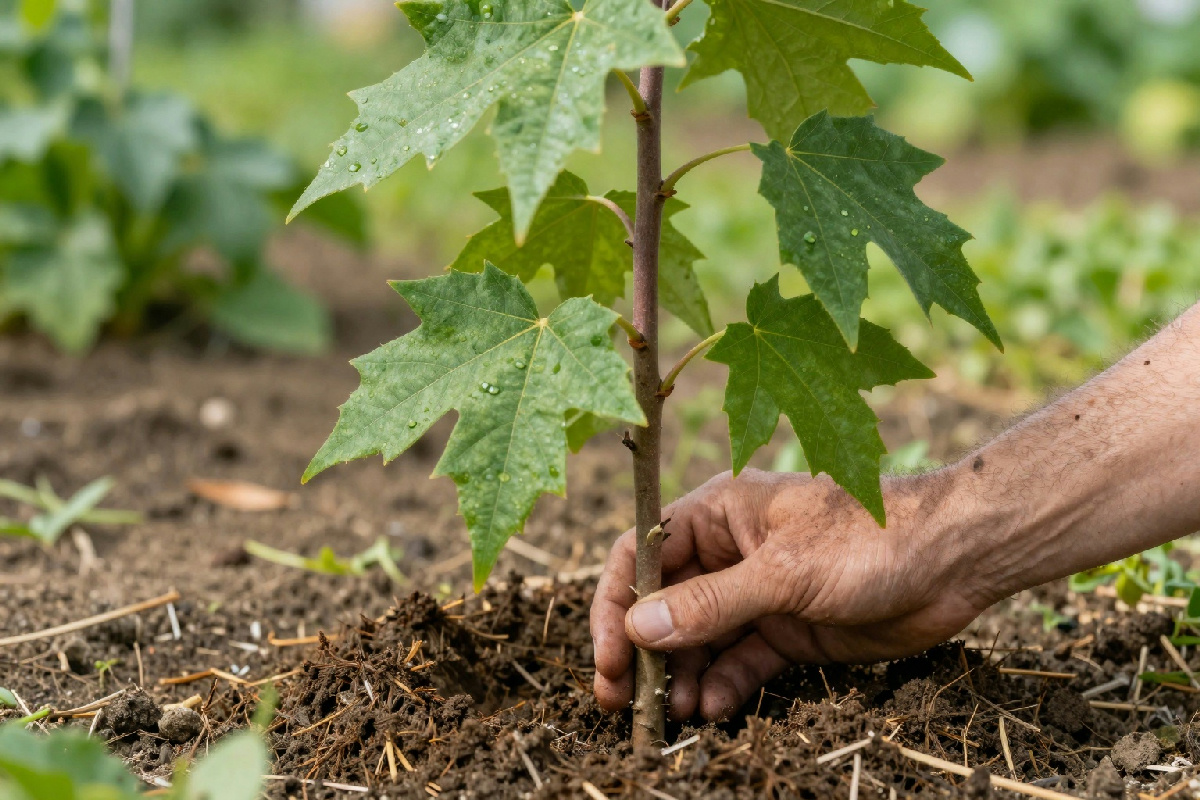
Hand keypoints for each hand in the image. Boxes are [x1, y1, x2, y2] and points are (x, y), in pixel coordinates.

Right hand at [590, 468, 989, 721]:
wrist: (952, 559)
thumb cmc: (870, 538)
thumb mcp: (785, 570)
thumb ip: (712, 603)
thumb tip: (641, 628)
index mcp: (717, 513)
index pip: (642, 555)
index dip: (616, 605)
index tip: (610, 656)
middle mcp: (729, 552)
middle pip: (663, 604)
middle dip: (642, 652)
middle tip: (624, 701)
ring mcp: (757, 592)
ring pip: (698, 640)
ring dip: (681, 676)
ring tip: (676, 713)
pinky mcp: (786, 629)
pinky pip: (739, 661)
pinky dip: (722, 686)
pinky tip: (713, 708)